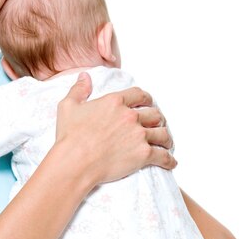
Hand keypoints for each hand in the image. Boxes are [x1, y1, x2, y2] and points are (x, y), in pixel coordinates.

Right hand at [56, 73, 174, 186]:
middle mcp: (130, 116)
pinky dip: (169, 160)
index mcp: (115, 102)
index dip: (146, 99)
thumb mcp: (68, 107)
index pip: (139, 95)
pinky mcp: (143, 154)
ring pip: (162, 134)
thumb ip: (79, 90)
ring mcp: (139, 135)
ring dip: (166, 138)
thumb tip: (84, 76)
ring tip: (166, 143)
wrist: (75, 161)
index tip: (148, 104)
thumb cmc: (70, 136)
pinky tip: (170, 162)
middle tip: (157, 125)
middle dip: (158, 119)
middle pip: (154, 114)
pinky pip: (163, 156)